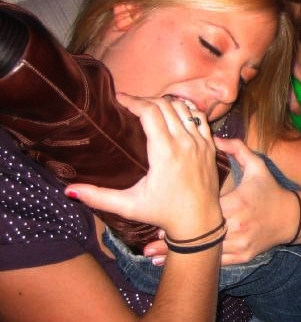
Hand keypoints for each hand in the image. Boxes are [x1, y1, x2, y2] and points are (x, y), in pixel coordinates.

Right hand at [65, 94, 221, 237]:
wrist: (199, 223)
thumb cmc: (163, 214)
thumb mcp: (128, 206)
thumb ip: (99, 197)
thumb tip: (69, 190)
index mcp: (165, 152)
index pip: (150, 112)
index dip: (133, 100)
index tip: (119, 99)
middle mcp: (185, 143)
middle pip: (165, 105)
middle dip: (145, 100)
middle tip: (130, 104)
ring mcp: (201, 143)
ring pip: (183, 108)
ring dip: (165, 103)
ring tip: (149, 107)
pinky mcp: (210, 147)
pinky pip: (200, 118)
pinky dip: (186, 110)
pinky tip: (175, 112)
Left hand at [142, 137, 296, 265]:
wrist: (292, 217)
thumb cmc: (271, 191)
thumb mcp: (258, 166)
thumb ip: (236, 149)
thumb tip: (215, 137)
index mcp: (234, 203)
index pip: (202, 209)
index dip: (180, 216)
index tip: (159, 220)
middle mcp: (235, 225)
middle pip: (199, 235)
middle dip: (173, 243)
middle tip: (147, 249)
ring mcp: (239, 244)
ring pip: (206, 253)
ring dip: (182, 257)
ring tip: (155, 261)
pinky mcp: (243, 256)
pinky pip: (219, 262)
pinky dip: (201, 266)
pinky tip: (183, 271)